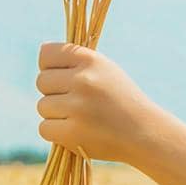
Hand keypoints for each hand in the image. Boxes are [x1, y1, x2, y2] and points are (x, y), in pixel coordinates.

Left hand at [35, 42, 166, 164]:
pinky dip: (56, 132)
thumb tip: (42, 51)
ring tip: (79, 117)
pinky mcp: (72, 133)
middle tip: (74, 101)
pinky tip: (75, 131)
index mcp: (90, 60)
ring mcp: (77, 108)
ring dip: (55, 114)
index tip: (60, 76)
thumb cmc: (120, 98)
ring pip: (42, 106)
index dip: (49, 67)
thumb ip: (76, 60)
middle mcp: (83, 80)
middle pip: (41, 82)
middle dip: (53, 92)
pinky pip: (44, 128)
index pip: (46, 54)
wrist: (144, 132)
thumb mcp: (104, 69)